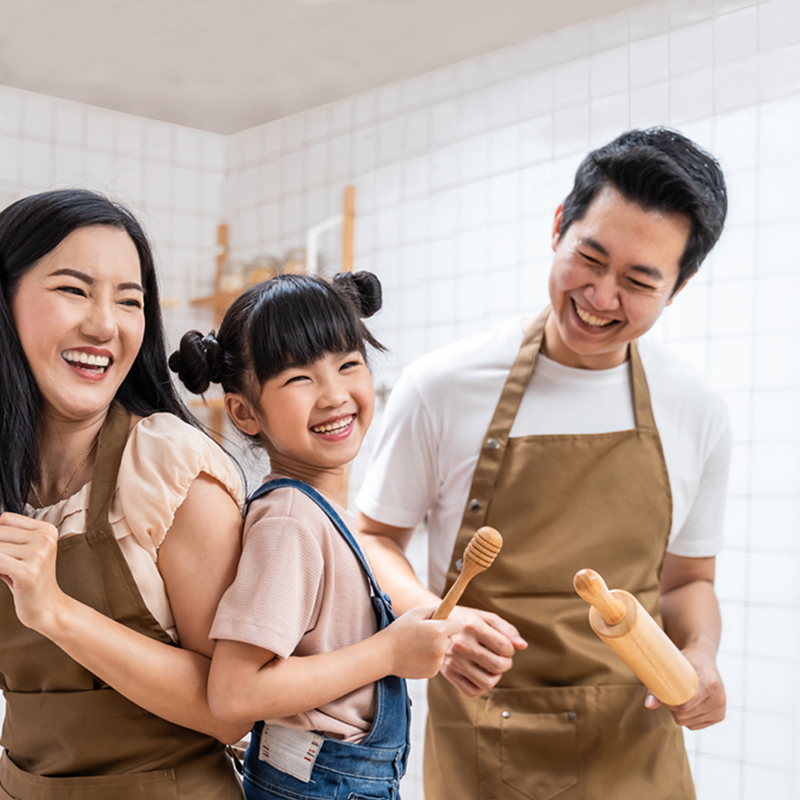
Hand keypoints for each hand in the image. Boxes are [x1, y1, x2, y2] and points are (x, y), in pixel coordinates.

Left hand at [0, 512, 63, 632]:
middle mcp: (45, 539)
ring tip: (4, 571)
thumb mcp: (23, 553)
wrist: (46, 607)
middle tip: (3, 564)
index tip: (3, 553)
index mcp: (47, 530)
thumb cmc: (30, 580)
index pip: (6, 518)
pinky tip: (2, 575)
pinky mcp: (28, 572)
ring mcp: (39, 555)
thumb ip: (6, 540)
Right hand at [383, 607, 461, 679]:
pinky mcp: (432, 672)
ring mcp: (437, 662)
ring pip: (443, 651)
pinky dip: (430, 658)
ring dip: (435, 647)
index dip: (450, 622)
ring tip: (417, 645)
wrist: (384, 654)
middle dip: (442, 635)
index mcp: (439, 630)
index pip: (458, 624)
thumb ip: (435, 610)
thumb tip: (447, 612)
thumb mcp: (416, 613)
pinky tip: (415, 655)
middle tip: (424, 634)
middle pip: (451, 638)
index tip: (443, 622)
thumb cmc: (399, 630)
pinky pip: (436, 661)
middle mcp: (441, 647)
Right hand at [441, 606, 526, 696]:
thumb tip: (523, 646)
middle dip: (506, 663)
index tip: (505, 646)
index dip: (511, 648)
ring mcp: (454, 661)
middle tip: (501, 656)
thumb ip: (506, 629)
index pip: (504, 646)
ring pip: (487, 682)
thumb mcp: (484, 616)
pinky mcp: (448, 674)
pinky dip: (481, 686)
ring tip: (492, 666)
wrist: (434, 624)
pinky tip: (480, 673)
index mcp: (472, 625)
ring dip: (496, 676)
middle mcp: (462, 644)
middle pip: (498, 666)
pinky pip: (472, 691)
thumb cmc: (464, 619)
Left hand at [644, 647, 724, 729]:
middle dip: (673, 708)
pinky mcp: (720, 716)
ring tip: (681, 697)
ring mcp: (720, 708)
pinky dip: (687, 718)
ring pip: (689, 722)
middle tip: (671, 694)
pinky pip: (695, 726)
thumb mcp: (673, 666)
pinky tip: (688, 704)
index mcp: (710, 683)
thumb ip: (657, 686)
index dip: (670, 703)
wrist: (704, 658)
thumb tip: (649, 705)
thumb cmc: (686, 661)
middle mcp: (719, 697)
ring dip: (680, 714)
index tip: (665, 693)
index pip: (685, 705)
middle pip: (685, 715)